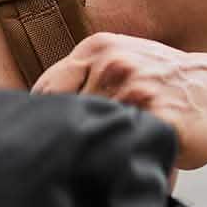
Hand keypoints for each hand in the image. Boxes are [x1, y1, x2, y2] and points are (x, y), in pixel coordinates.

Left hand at [32, 32, 206, 168]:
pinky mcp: (156, 118)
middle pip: (65, 112)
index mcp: (97, 48)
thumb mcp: (120, 59)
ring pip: (92, 132)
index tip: (44, 131)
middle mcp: (112, 65)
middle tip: (81, 144)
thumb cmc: (165, 80)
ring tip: (114, 145)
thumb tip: (40, 108)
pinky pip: (123, 148)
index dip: (42, 114)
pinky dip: (124, 158)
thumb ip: (83, 75)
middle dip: (71, 132)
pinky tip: (134, 151)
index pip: (48, 87)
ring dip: (97, 147)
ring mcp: (134, 90)